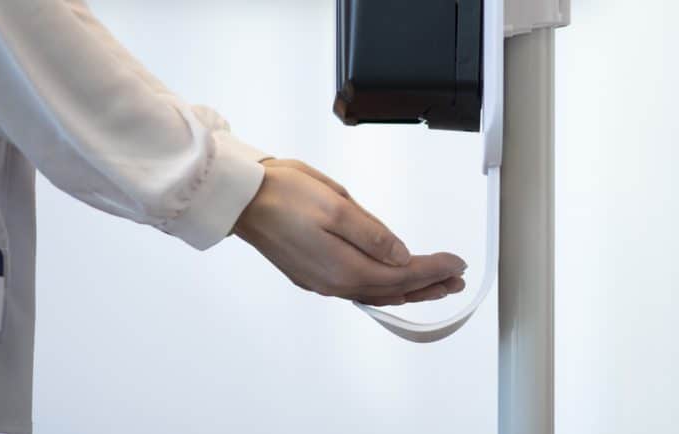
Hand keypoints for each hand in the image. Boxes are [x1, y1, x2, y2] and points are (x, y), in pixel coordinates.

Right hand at [233, 159, 466, 305]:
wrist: (242, 198)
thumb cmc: (284, 194)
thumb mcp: (336, 206)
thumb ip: (373, 235)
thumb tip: (402, 257)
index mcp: (343, 267)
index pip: (402, 274)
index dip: (433, 269)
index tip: (456, 262)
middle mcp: (333, 282)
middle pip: (391, 290)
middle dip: (427, 284)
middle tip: (455, 280)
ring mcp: (321, 280)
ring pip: (374, 292)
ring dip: (407, 289)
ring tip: (433, 286)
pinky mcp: (312, 274)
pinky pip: (356, 288)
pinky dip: (381, 287)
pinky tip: (389, 283)